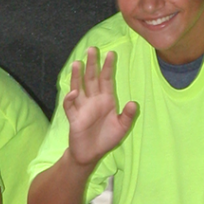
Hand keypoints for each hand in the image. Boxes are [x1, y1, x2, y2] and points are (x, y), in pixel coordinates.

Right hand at [63, 48, 137, 166]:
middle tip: (91, 49)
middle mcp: (93, 100)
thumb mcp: (122, 128)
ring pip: (78, 87)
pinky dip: (70, 99)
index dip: (108, 67)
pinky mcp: (74, 117)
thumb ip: (128, 116)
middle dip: (92, 64)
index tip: (111, 53)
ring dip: (77, 76)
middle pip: (91, 78)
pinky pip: (70, 106)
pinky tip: (74, 92)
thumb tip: (134, 103)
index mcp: (106, 100)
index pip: (106, 79)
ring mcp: (82, 107)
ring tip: (78, 63)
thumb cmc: (106, 139)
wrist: (91, 154)